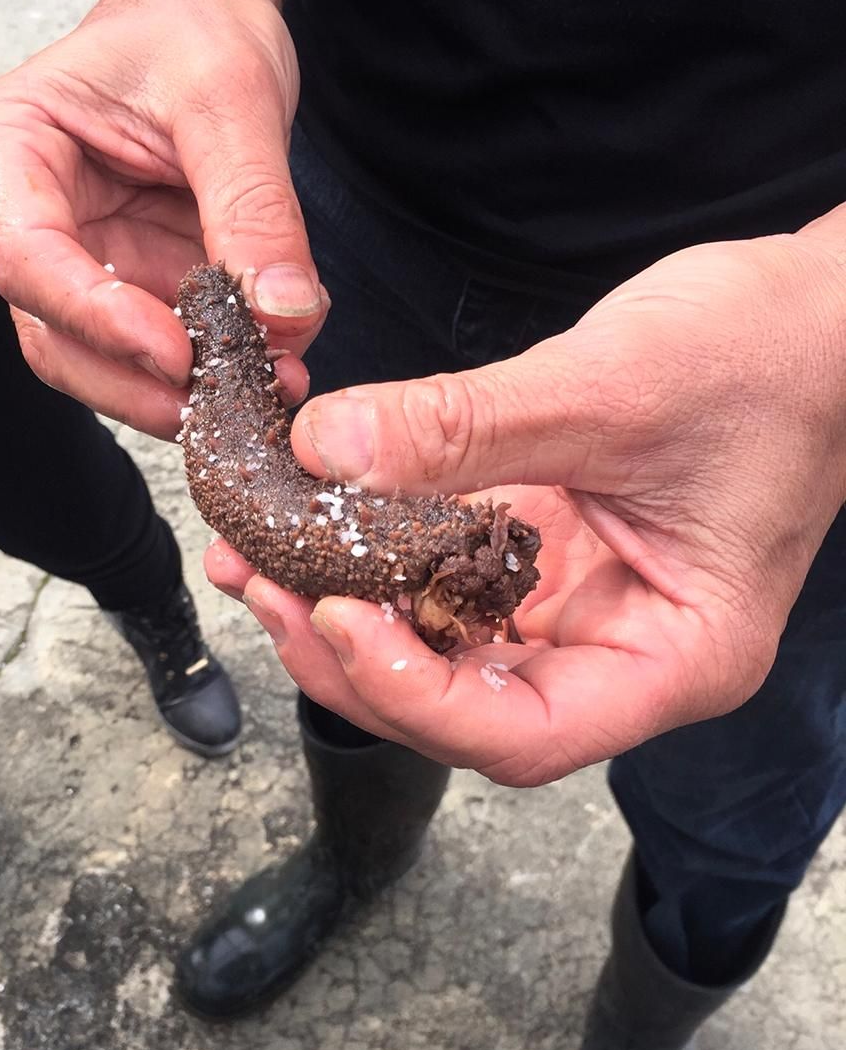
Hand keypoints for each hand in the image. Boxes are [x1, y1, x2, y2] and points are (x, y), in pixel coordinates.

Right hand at [0, 0, 321, 437]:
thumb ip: (254, 208)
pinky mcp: (138, 285)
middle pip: (55, 337)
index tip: (178, 355)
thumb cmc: (194, 29)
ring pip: (106, 362)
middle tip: (219, 407)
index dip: (99, 321)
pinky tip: (270, 370)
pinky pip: (165, 350)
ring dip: (180, 393)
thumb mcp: (232, 100)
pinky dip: (214, 372)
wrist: (213, 20)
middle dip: (137, 384)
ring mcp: (85, 262)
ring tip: (263, 393)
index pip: (29, 262)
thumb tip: (284, 315)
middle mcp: (33, 219)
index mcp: (11, 151)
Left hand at [207, 232, 845, 784]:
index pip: (527, 734)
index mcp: (675, 657)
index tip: (336, 619)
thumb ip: (466, 426)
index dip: (417, 696)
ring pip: (450, 655)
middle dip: (357, 663)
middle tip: (266, 589)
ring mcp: (585, 608)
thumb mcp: (612, 388)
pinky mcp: (553, 555)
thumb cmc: (769, 356)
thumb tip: (325, 449)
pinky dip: (384, 565)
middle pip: (469, 710)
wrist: (822, 315)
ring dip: (351, 619)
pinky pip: (454, 585)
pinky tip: (317, 528)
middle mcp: (623, 652)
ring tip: (260, 564)